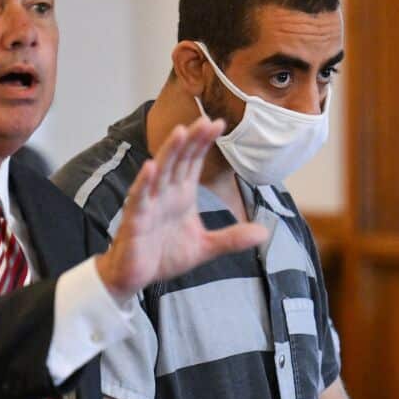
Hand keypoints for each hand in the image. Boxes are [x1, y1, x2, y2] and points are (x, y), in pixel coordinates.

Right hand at [97, 116, 267, 296]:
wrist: (136, 278)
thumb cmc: (165, 256)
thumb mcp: (205, 247)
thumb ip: (232, 239)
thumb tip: (263, 233)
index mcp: (182, 194)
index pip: (194, 162)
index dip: (203, 142)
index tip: (218, 123)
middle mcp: (166, 193)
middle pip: (179, 160)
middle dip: (191, 140)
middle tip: (205, 120)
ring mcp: (149, 204)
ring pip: (159, 172)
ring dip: (169, 152)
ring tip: (180, 132)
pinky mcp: (135, 219)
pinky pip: (139, 198)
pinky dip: (144, 183)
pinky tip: (150, 167)